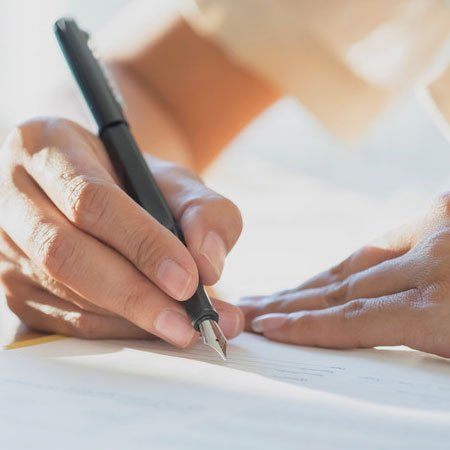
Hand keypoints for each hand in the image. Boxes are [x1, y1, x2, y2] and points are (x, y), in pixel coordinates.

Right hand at [0, 118, 243, 346]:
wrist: (100, 190)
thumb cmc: (136, 183)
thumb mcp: (176, 181)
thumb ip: (205, 212)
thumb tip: (208, 266)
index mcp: (48, 148)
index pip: (91, 199)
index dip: (142, 243)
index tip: (189, 281)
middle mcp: (14, 195)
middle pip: (66, 253)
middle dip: (134, 295)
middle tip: (188, 324)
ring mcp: (7, 246)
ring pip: (66, 294)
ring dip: (131, 320)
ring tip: (186, 328)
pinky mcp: (15, 286)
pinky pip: (63, 320)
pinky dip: (114, 330)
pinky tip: (153, 328)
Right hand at [238, 194, 449, 357]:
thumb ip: (425, 343)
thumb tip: (365, 338)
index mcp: (446, 304)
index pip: (354, 318)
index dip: (306, 326)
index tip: (267, 328)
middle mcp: (433, 257)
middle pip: (342, 287)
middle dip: (291, 302)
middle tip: (251, 309)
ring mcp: (437, 227)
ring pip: (354, 262)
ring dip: (313, 283)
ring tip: (276, 297)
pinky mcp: (442, 212)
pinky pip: (381, 244)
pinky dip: (349, 265)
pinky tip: (326, 278)